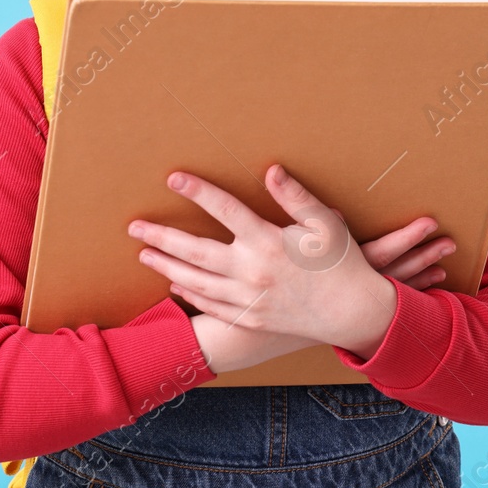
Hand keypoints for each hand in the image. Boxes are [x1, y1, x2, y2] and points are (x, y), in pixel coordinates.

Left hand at [128, 166, 450, 365]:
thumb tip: (270, 171)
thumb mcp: (325, 222)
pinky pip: (211, 305)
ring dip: (167, 265)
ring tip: (144, 253)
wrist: (353, 313)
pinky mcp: (250, 317)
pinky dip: (189, 294)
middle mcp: (252, 271)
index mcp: (269, 242)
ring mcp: (248, 298)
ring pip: (196, 280)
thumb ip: (296, 196)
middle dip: (162, 236)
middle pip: (195, 250)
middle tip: (134, 226)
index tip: (174, 178)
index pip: (225, 210)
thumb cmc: (342, 262)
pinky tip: (175, 284)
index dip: (199, 192)